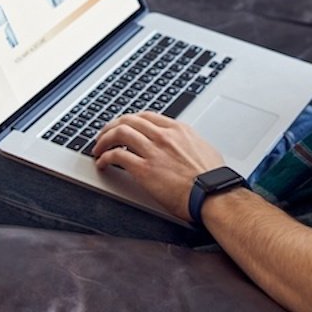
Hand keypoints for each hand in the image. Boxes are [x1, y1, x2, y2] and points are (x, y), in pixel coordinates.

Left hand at [92, 111, 225, 220]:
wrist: (213, 194)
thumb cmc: (212, 178)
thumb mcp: (203, 149)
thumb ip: (188, 143)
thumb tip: (184, 145)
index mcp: (178, 130)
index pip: (146, 116)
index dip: (130, 120)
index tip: (123, 126)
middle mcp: (163, 136)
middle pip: (128, 121)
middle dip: (112, 127)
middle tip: (104, 136)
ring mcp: (153, 151)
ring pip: (119, 133)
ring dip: (104, 140)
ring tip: (98, 149)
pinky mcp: (144, 169)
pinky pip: (117, 156)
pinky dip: (105, 158)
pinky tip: (103, 163)